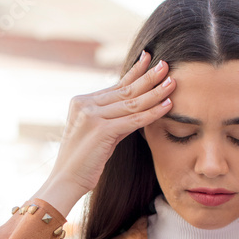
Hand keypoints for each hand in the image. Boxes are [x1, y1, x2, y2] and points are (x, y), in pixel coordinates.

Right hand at [35, 50, 174, 215]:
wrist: (65, 180)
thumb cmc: (82, 161)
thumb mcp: (94, 132)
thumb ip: (109, 116)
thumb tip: (133, 104)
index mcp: (82, 102)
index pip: (115, 85)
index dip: (134, 71)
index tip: (148, 58)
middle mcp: (85, 105)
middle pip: (125, 90)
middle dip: (148, 77)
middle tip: (167, 64)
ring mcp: (92, 116)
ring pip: (132, 102)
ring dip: (155, 92)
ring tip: (173, 82)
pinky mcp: (101, 131)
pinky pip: (134, 120)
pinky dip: (152, 113)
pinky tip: (167, 106)